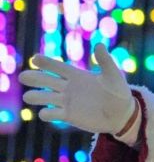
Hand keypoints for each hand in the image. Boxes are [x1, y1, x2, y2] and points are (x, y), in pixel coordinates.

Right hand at [19, 44, 135, 134]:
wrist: (121, 114)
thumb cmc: (119, 92)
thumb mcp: (113, 75)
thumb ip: (105, 61)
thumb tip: (99, 45)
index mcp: (77, 75)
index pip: (58, 67)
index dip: (46, 63)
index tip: (35, 58)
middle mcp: (68, 87)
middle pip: (45, 80)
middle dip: (34, 77)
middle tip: (23, 76)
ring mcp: (66, 102)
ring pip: (43, 97)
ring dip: (35, 96)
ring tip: (29, 96)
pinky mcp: (68, 116)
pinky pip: (51, 114)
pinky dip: (46, 113)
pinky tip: (47, 112)